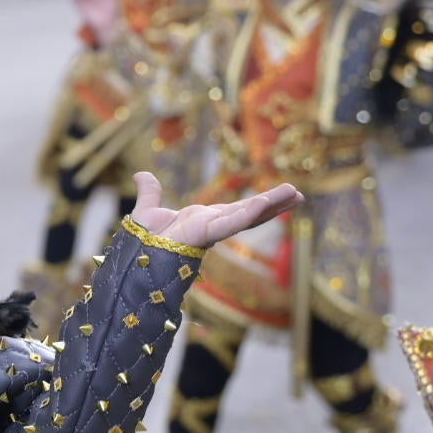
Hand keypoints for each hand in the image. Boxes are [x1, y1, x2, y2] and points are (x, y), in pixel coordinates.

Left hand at [129, 171, 301, 248]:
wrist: (134, 257)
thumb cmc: (141, 241)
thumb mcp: (147, 210)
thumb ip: (149, 192)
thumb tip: (141, 175)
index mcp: (203, 220)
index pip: (236, 210)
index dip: (256, 204)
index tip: (276, 197)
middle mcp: (212, 225)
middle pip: (249, 213)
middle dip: (274, 205)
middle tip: (298, 195)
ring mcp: (211, 230)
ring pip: (246, 216)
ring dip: (271, 206)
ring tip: (296, 195)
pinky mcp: (206, 233)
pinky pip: (231, 222)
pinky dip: (248, 213)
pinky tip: (265, 203)